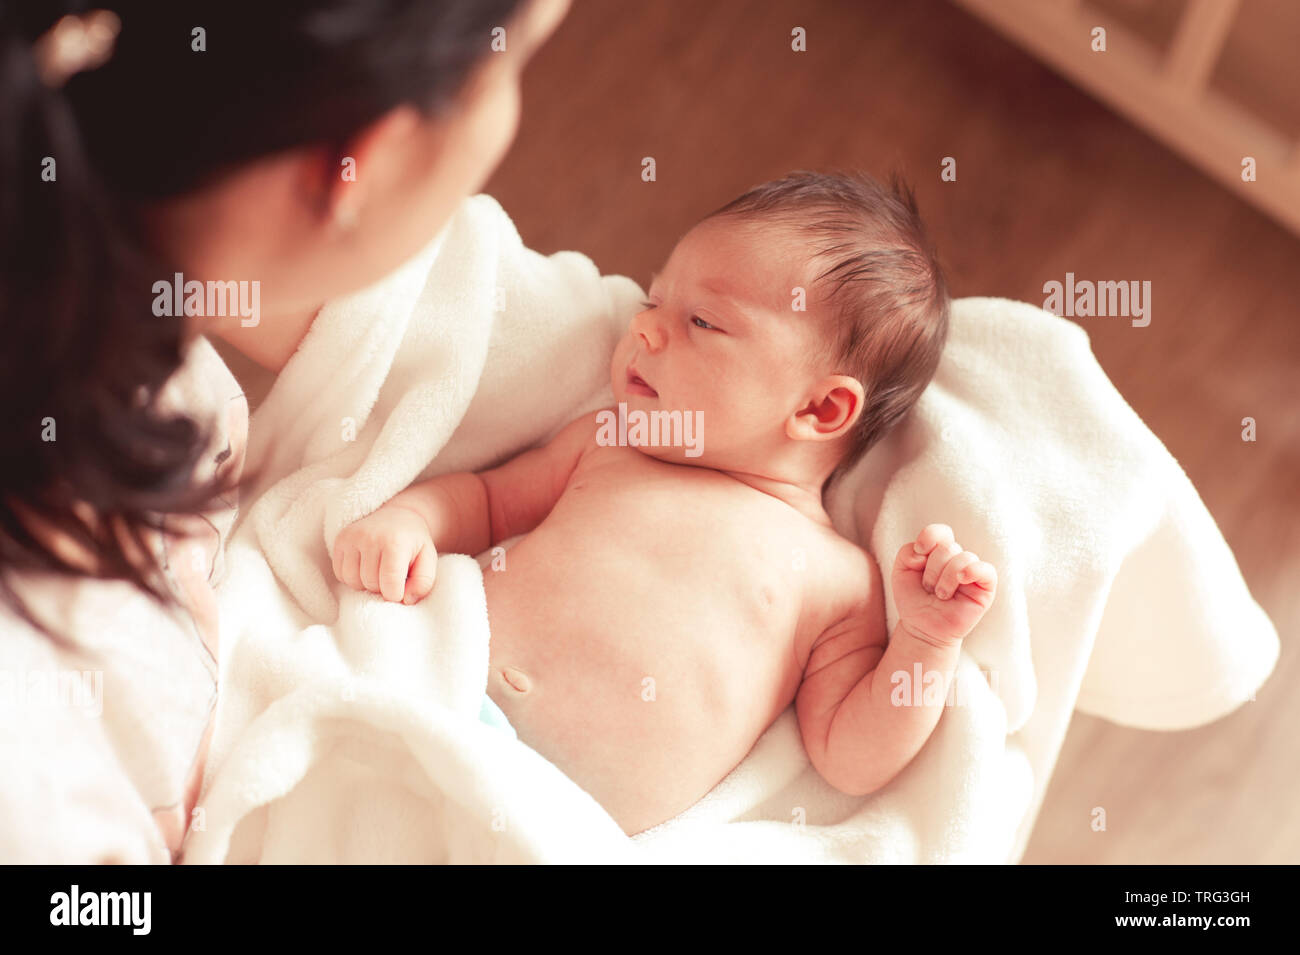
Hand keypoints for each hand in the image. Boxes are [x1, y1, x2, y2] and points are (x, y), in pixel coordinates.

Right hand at [331, 504, 438, 603]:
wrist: (398, 516)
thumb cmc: (414, 543)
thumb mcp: (428, 560)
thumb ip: (423, 582)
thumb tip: (406, 600)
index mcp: (395, 542)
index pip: (390, 583)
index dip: (396, 594)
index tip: (401, 590)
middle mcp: (370, 537)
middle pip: (370, 584)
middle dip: (382, 588)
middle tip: (391, 576)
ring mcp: (352, 537)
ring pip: (353, 581)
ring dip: (366, 584)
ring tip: (378, 572)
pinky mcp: (340, 540)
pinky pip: (340, 574)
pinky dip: (352, 578)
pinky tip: (365, 568)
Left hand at [891, 523, 996, 647]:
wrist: (922, 628)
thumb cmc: (913, 599)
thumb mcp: (900, 571)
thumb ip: (907, 552)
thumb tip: (924, 550)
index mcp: (938, 552)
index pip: (941, 532)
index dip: (930, 536)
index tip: (919, 552)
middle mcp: (957, 559)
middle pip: (948, 547)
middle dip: (932, 569)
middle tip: (928, 588)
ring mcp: (972, 572)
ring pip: (964, 558)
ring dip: (946, 578)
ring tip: (940, 595)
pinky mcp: (985, 588)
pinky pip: (986, 570)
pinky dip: (973, 571)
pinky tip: (961, 579)